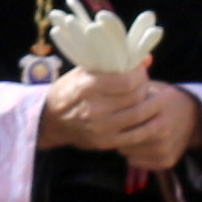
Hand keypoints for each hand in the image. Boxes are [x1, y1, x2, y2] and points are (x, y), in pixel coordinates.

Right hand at [39, 68, 196, 171]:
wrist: (51, 120)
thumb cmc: (69, 90)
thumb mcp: (83, 71)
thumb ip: (112, 64)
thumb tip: (146, 59)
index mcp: (87, 87)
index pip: (128, 81)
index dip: (139, 74)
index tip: (139, 71)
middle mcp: (94, 109)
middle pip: (136, 97)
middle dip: (145, 87)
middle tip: (144, 83)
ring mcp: (100, 128)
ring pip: (139, 115)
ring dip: (150, 105)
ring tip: (150, 98)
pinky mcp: (105, 142)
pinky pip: (135, 134)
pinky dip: (145, 124)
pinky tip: (147, 116)